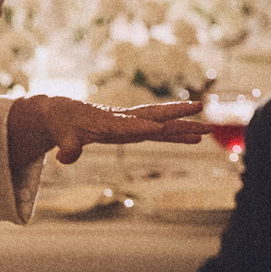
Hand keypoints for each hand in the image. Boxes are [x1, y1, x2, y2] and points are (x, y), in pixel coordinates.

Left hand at [7, 96, 207, 166]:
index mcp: (108, 122)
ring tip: (208, 129)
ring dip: (184, 126)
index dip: (142, 127)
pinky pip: (160, 132)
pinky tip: (194, 139)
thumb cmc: (63, 124)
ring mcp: (131, 124)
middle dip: (177, 117)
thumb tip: (64, 158)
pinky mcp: (134, 129)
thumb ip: (67, 147)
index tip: (161, 127)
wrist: (64, 113)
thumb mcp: (62, 135)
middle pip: (155, 117)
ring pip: (163, 124)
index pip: (128, 125)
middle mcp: (125, 120)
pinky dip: (176, 135)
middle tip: (200, 114)